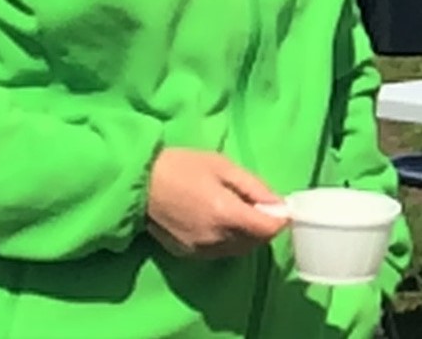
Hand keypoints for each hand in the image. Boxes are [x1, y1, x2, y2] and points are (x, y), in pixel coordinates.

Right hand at [147, 148, 288, 257]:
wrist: (140, 183)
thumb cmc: (182, 166)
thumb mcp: (222, 166)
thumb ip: (253, 187)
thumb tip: (279, 204)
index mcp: (225, 215)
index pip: (267, 230)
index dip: (279, 219)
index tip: (280, 206)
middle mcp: (216, 240)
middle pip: (255, 242)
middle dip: (263, 226)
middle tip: (258, 202)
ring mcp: (202, 251)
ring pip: (239, 249)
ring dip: (247, 234)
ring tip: (238, 208)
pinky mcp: (190, 255)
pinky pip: (221, 251)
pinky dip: (229, 239)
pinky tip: (220, 219)